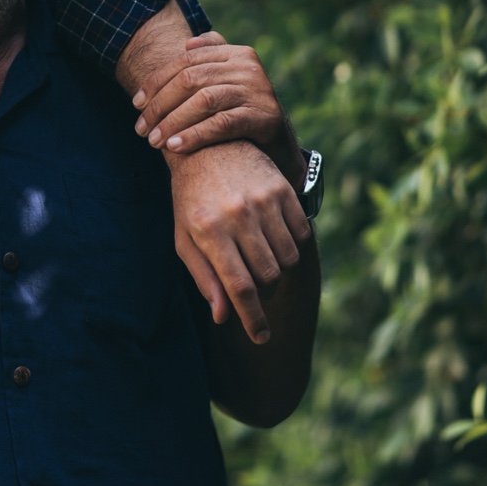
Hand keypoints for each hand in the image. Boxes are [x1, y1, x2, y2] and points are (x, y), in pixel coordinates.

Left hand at [133, 32, 303, 185]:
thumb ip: (207, 61)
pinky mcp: (265, 116)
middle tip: (141, 129)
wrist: (277, 144)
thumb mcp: (225, 83)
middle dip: (160, 105)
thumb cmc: (240, 111)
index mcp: (235, 53)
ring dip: (173, 122)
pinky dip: (195, 135)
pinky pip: (221, 124)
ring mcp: (258, 90)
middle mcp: (248, 66)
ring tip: (154, 141)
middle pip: (190, 80)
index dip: (156, 82)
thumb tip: (186, 44)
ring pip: (204, 101)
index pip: (185, 61)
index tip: (136, 104)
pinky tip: (175, 147)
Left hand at [168, 141, 311, 342]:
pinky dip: (292, 246)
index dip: (252, 318)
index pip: (238, 287)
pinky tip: (273, 237)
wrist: (206, 147)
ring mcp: (263, 201)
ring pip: (287, 259)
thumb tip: (223, 316)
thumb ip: (204, 277)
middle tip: (251, 283)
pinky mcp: (282, 190)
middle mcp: (237, 215)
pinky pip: (301, 235)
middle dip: (262, 290)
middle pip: (267, 276)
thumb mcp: (185, 238)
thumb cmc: (189, 200)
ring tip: (259, 256)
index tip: (260, 337)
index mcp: (208, 230)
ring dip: (277, 269)